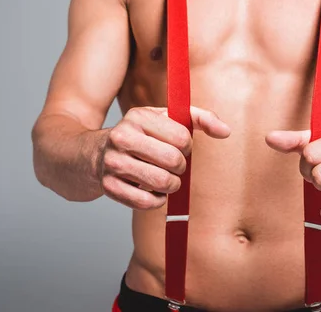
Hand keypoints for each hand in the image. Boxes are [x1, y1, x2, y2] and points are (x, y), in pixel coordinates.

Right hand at [99, 106, 230, 209]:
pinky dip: (156, 200)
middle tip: (172, 165)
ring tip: (163, 177)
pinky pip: (147, 202)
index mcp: (138, 116)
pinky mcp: (109, 187)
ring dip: (170, 185)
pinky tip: (150, 190)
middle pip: (174, 161)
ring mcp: (113, 163)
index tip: (176, 147)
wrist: (95, 153)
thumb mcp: (165, 118)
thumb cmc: (140, 135)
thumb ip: (199, 118)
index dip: (187, 147)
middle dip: (180, 167)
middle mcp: (122, 137)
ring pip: (162, 182)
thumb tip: (226, 131)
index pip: (182, 138)